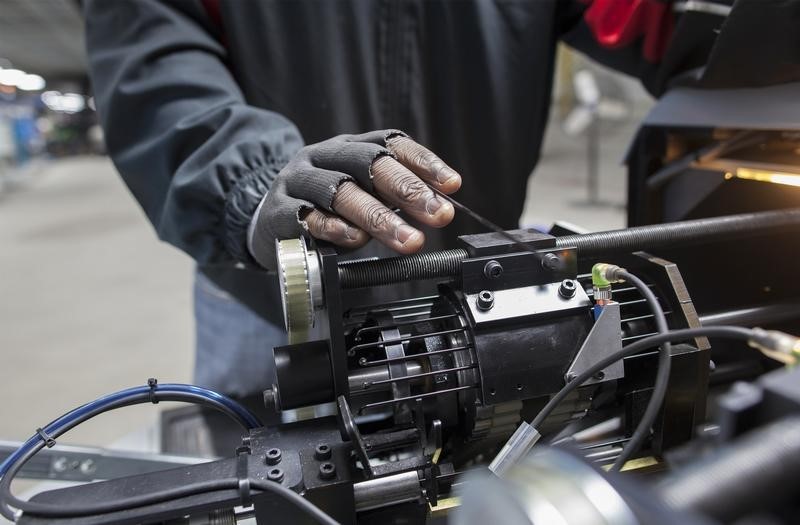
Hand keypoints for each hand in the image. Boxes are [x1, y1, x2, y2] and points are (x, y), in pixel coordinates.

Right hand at [250, 130, 460, 268]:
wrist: (265, 220)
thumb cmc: (324, 208)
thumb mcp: (362, 194)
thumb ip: (393, 197)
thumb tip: (440, 206)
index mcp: (350, 147)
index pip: (391, 144)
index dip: (424, 162)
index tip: (452, 184)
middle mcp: (324, 156)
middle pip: (369, 163)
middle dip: (409, 189)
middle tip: (438, 214)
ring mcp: (299, 180)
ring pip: (341, 191)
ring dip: (380, 217)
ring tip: (408, 240)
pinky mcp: (280, 210)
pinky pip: (308, 217)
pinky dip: (335, 228)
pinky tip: (356, 240)